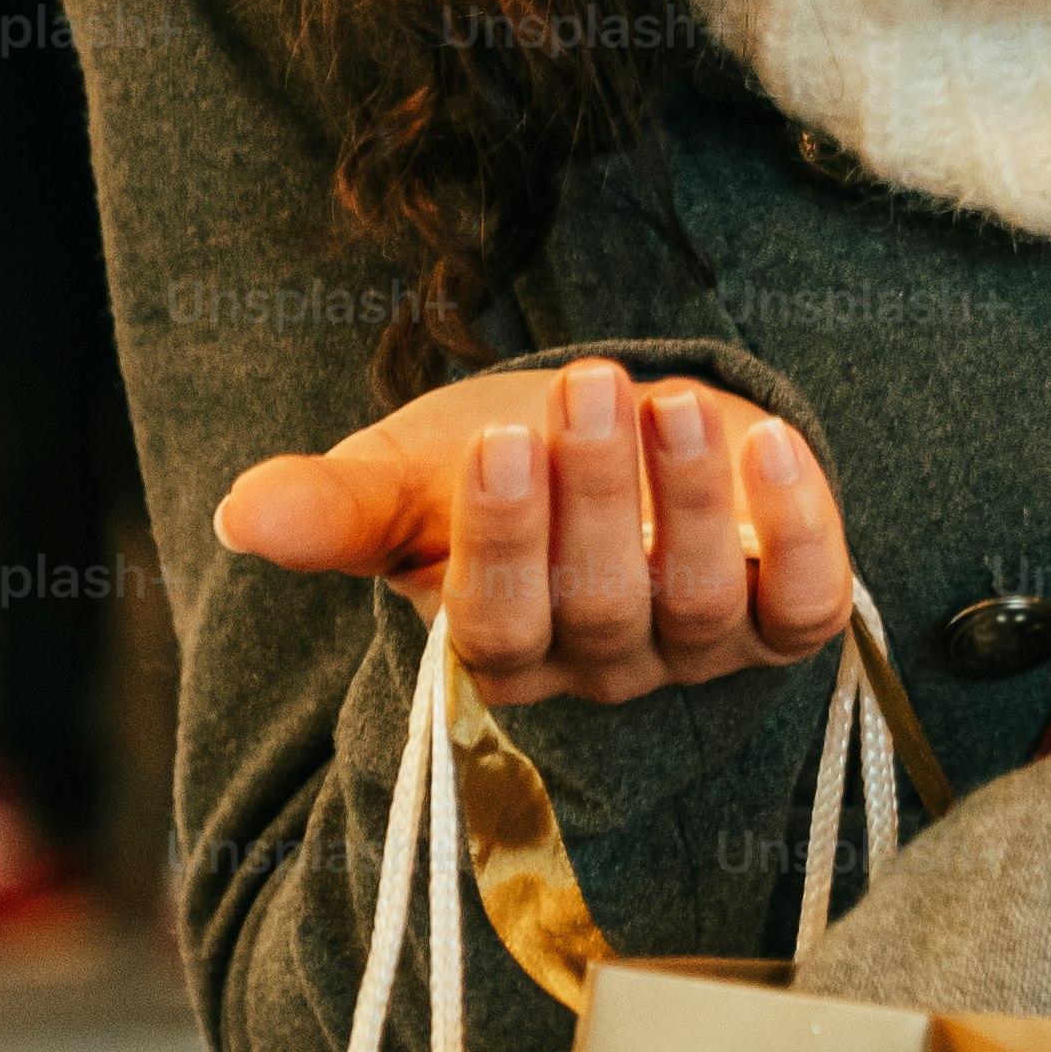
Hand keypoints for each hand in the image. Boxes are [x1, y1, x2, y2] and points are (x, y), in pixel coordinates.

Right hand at [211, 359, 853, 705]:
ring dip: (695, 499)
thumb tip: (243, 513)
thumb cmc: (497, 464)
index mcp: (499, 645)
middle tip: (589, 388)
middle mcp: (601, 663)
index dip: (501, 544)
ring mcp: (698, 646)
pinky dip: (806, 530)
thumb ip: (333, 507)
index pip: (495, 626)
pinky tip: (779, 446)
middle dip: (597, 494)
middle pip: (599, 606)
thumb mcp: (408, 476)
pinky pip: (807, 602)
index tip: (498, 444)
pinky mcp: (784, 613)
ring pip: (699, 601)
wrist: (618, 441)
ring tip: (674, 402)